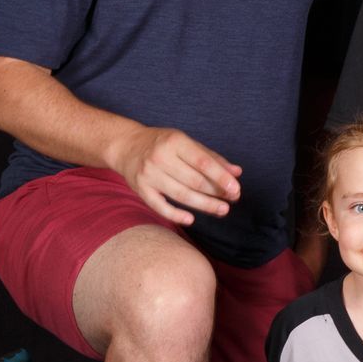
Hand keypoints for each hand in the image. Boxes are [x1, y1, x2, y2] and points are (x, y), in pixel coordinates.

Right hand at [111, 125, 241, 225]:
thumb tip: (237, 172)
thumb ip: (212, 158)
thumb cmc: (163, 144)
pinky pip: (160, 206)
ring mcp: (148, 174)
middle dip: (216, 192)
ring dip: (204, 205)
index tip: (236, 189)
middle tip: (233, 199)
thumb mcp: (187, 143)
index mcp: (175, 142)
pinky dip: (175, 214)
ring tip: (222, 210)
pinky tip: (191, 219)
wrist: (125, 146)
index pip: (203, 162)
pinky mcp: (140, 189)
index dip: (221, 177)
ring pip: (181, 194)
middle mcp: (160, 157)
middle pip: (194, 180)